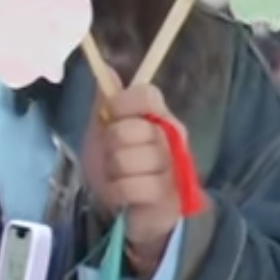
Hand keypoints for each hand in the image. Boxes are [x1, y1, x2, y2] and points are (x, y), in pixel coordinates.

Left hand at [87, 83, 184, 274]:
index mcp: (159, 117)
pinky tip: (123, 195)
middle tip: (115, 158)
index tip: (111, 117)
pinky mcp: (171, 196)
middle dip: (111, 146)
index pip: (146, 94)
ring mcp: (175, 167)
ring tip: (121, 177)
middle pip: (131, 128)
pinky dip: (118, 192)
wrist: (133, 211)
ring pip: (128, 159)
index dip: (122, 104)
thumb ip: (105, 103)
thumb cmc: (120, 168)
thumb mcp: (104, 133)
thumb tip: (108, 68)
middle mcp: (173, 137)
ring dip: (114, 172)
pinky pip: (131, 186)